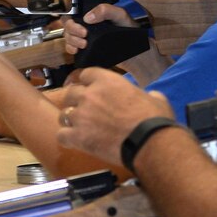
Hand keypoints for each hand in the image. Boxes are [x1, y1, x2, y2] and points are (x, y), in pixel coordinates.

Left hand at [55, 68, 171, 166]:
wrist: (148, 142)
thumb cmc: (154, 120)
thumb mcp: (155, 99)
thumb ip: (146, 94)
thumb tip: (151, 97)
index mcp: (107, 81)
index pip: (86, 74)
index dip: (86, 83)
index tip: (89, 90)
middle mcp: (90, 95)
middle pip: (70, 93)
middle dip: (75, 101)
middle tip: (83, 111)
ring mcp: (81, 116)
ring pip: (63, 114)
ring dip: (70, 120)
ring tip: (78, 128)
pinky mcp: (78, 137)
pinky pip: (61, 135)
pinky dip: (67, 139)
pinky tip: (75, 142)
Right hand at [61, 2, 133, 59]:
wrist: (134, 45)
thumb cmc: (127, 27)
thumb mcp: (119, 14)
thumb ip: (105, 10)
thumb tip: (88, 17)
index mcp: (91, 13)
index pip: (72, 12)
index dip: (71, 19)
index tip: (82, 27)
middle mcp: (84, 24)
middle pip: (67, 25)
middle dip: (72, 32)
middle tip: (84, 36)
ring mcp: (83, 36)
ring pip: (67, 36)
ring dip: (71, 41)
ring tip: (83, 45)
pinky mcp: (84, 48)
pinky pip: (70, 48)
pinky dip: (70, 49)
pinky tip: (77, 51)